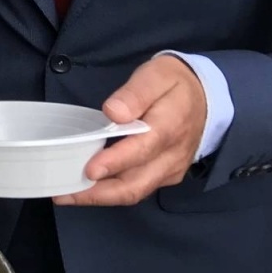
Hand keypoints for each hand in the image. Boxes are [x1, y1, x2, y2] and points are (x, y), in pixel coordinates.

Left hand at [54, 55, 206, 207]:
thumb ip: (134, 94)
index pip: (141, 150)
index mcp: (169, 127)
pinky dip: (111, 192)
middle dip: (98, 193)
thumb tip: (113, 112)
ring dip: (100, 196)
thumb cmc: (174, 83)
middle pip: (136, 184)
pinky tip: (87, 187)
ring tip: (67, 195)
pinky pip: (138, 188)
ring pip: (135, 191)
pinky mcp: (165, 175)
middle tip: (64, 194)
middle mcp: (171, 156)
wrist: (207, 98)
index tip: (89, 170)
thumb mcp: (156, 75)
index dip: (114, 162)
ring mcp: (169, 169)